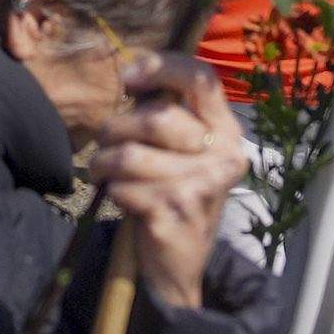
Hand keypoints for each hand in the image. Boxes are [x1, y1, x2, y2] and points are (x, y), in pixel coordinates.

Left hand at [93, 52, 251, 310]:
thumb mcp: (180, 152)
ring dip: (105, 164)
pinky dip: (113, 192)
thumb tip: (132, 78)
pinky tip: (122, 200)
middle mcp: (225, 155)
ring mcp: (204, 185)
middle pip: (156, 117)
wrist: (179, 266)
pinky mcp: (178, 211)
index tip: (128, 79)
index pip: (202, 78)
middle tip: (107, 145)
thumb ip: (166, 115)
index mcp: (227, 131)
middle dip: (116, 129)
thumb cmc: (172, 195)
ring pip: (131, 154)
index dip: (162, 67)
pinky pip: (125, 186)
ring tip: (106, 173)